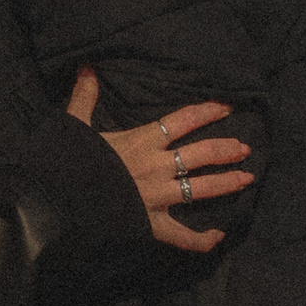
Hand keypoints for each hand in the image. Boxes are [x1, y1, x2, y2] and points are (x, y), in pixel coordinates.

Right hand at [67, 65, 253, 253]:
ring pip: (201, 188)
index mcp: (142, 141)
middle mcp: (157, 167)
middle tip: (245, 148)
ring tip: (247, 178)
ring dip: (226, 183)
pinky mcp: (153, 225)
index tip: (227, 108)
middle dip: (226, 149)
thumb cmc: (69, 162)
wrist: (58, 201)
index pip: (182, 120)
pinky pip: (183, 236)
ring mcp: (158, 197)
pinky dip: (202, 239)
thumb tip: (86, 66)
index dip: (207, 112)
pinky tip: (218, 236)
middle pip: (201, 154)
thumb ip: (85, 96)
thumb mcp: (75, 124)